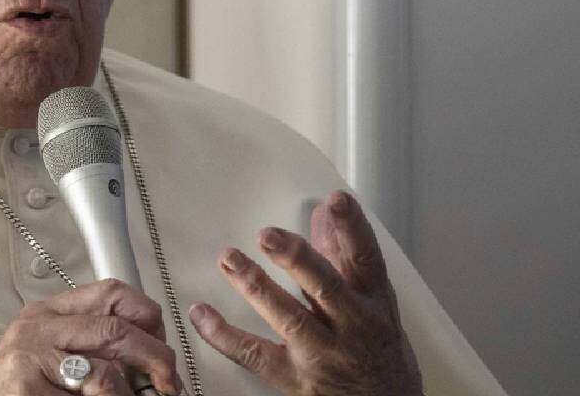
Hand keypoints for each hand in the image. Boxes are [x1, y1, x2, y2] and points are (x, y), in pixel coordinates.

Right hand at [0, 278, 183, 395]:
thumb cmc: (20, 390)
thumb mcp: (55, 355)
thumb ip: (94, 346)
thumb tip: (153, 359)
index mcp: (48, 312)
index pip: (111, 292)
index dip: (147, 315)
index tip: (162, 341)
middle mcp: (37, 327)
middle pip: (115, 329)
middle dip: (155, 358)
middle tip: (168, 383)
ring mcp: (29, 356)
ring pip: (106, 373)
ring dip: (130, 395)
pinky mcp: (25, 386)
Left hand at [189, 191, 422, 394]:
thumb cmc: (378, 348)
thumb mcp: (372, 300)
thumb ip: (342, 255)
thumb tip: (322, 212)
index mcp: (373, 300)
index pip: (366, 258)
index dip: (354, 228)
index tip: (336, 200)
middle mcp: (353, 327)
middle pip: (326, 288)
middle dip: (298, 260)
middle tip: (268, 235)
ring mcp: (324, 356)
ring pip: (290, 319)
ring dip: (257, 287)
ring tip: (229, 258)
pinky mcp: (296, 381)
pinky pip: (255, 356)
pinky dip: (224, 336)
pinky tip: (201, 313)